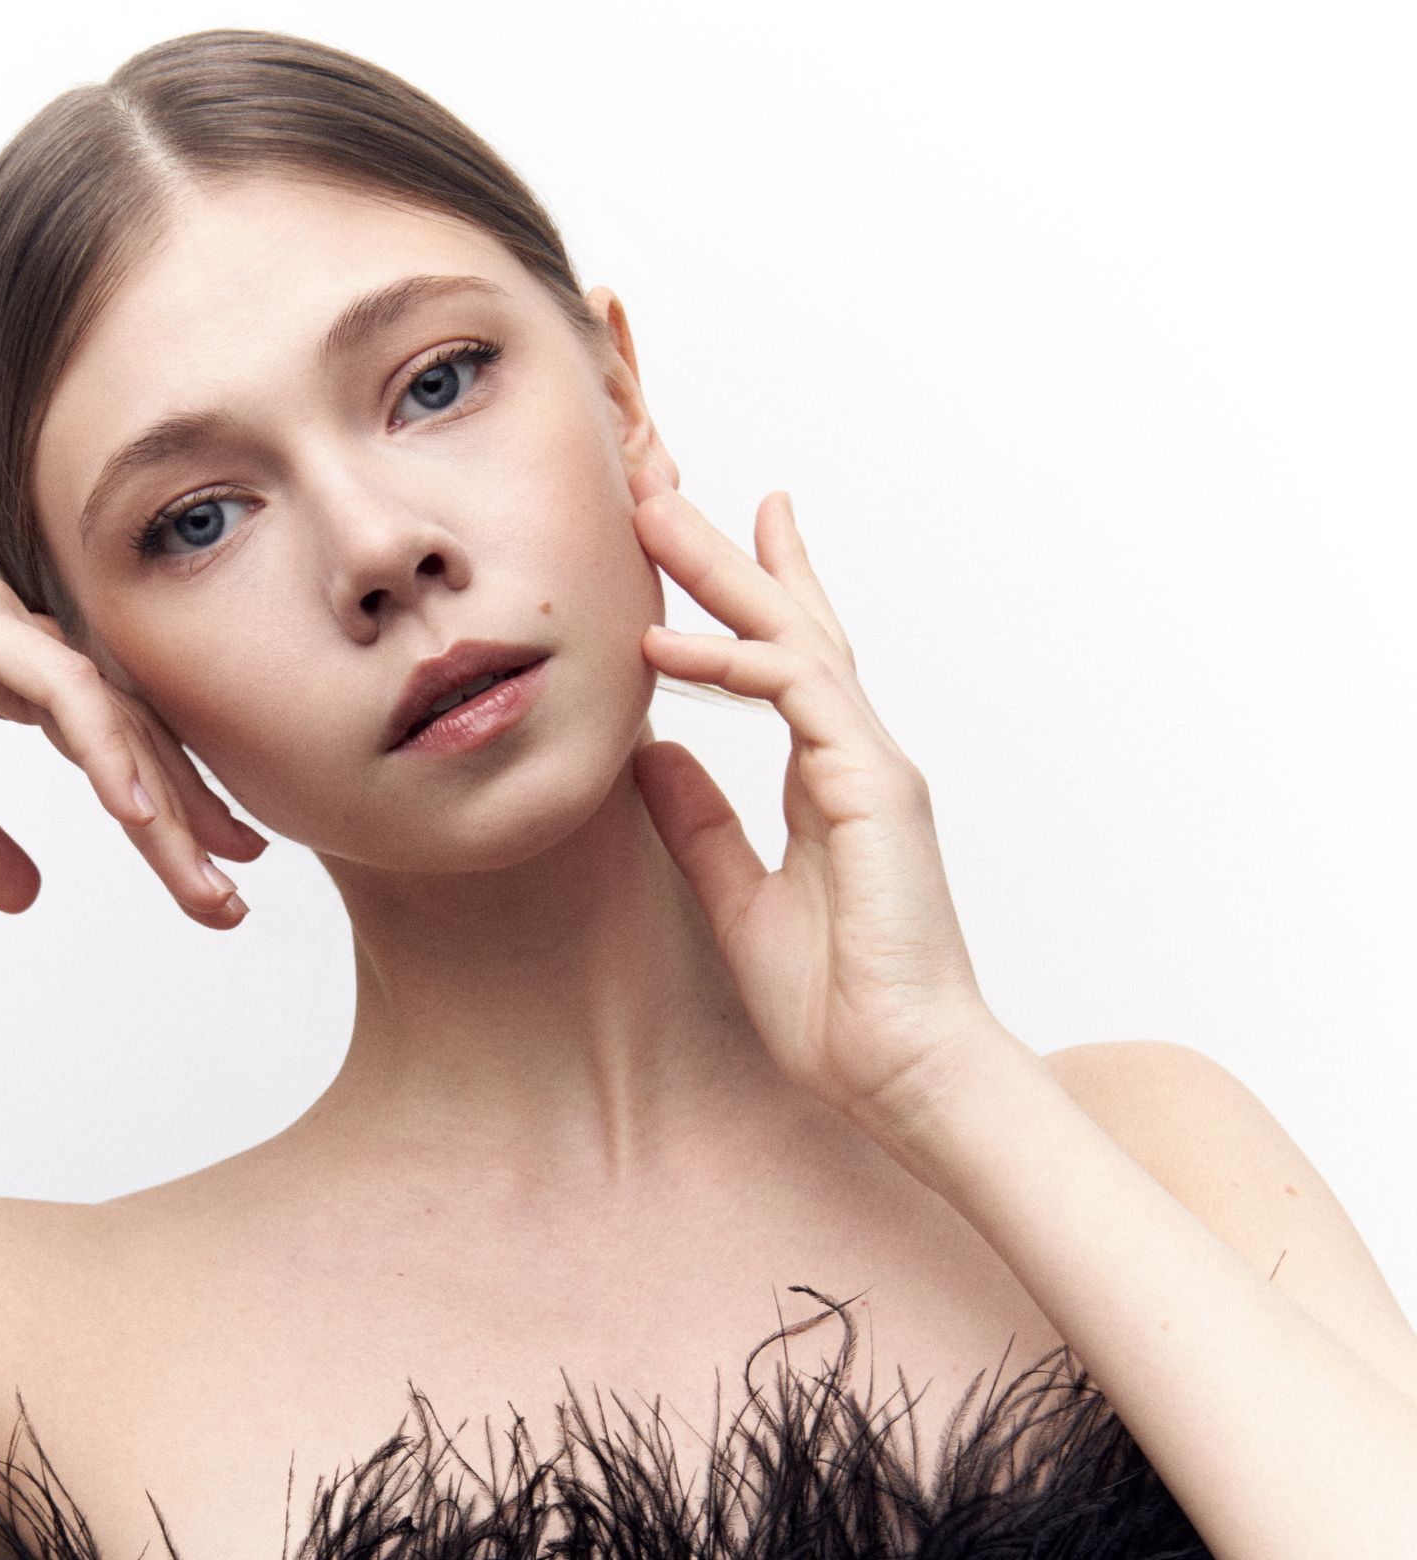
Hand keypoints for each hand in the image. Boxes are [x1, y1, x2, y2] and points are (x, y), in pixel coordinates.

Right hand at [0, 536, 260, 923]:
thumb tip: (30, 896)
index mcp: (4, 668)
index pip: (116, 741)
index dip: (172, 805)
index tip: (218, 869)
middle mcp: (17, 639)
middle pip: (136, 732)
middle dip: (192, 818)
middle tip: (236, 898)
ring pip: (115, 715)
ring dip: (167, 800)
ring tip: (208, 877)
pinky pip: (62, 689)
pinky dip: (107, 748)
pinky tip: (139, 813)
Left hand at [626, 464, 1010, 1139]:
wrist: (905, 1072)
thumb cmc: (841, 1006)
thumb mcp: (739, 899)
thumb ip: (702, 825)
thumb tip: (653, 758)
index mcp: (829, 781)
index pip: (784, 664)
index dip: (746, 596)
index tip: (699, 539)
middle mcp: (855, 757)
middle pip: (788, 626)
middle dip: (727, 553)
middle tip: (664, 487)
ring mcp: (871, 766)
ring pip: (793, 639)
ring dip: (723, 573)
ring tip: (654, 516)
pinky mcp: (875, 788)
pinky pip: (799, 695)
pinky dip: (735, 660)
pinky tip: (668, 645)